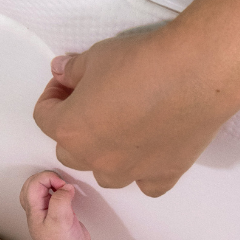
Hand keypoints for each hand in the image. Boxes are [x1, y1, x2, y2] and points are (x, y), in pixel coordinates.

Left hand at [19, 171, 92, 239]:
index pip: (34, 184)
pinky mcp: (55, 212)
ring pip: (40, 188)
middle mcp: (37, 208)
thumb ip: (61, 201)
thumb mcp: (61, 221)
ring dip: (50, 183)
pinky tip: (66, 193)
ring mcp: (45, 210)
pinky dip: (57, 189)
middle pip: (33, 183)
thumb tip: (65, 187)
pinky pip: (50, 194)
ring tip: (63, 187)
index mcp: (34, 210)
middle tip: (62, 185)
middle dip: (48, 178)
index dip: (49, 179)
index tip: (63, 186)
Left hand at [33, 19, 239, 196]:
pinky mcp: (163, 175)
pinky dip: (144, 170)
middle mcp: (96, 158)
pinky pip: (146, 184)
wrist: (196, 73)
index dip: (53, 95)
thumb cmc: (140, 62)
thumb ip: (72, 70)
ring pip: (105, 172)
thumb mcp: (96, 56)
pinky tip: (151, 148)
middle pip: (69, 150)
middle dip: (75, 126)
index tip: (67, 81)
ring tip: (121, 126)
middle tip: (92, 101)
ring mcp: (130, 172)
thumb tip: (61, 71)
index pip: (43, 117)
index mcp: (71, 129)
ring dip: (104, 153)